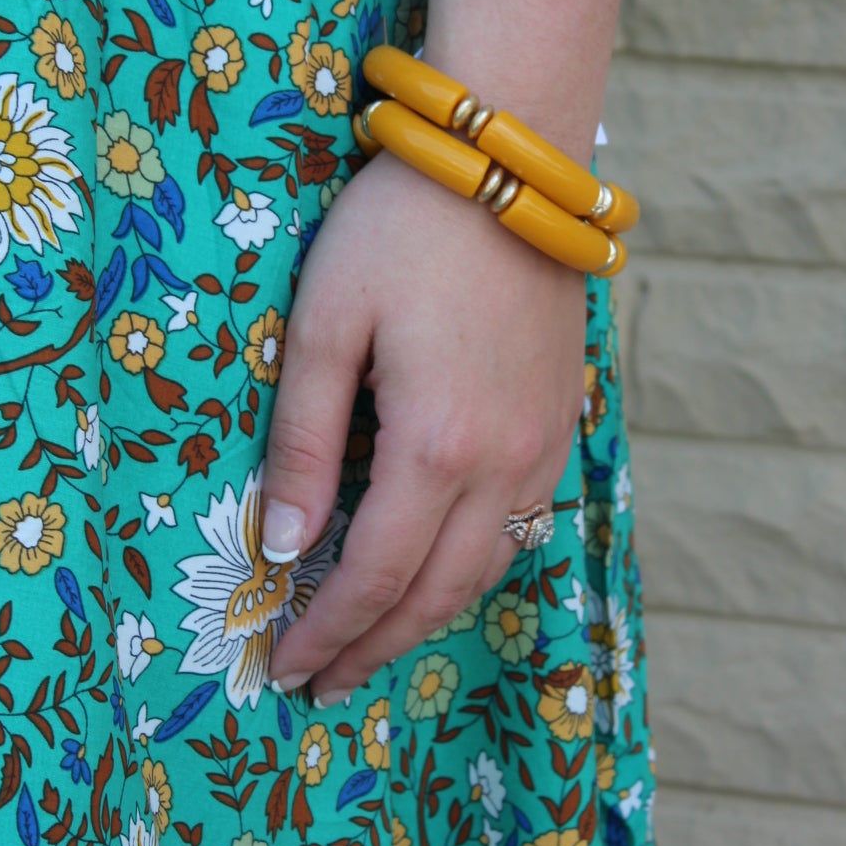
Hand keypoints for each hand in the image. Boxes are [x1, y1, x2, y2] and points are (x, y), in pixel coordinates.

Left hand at [261, 148, 586, 703]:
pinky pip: (521, 524)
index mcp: (437, 446)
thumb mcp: (327, 323)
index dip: (328, 632)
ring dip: (427, 616)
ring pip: (489, 568)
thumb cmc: (400, 230)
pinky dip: (473, 566)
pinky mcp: (563, 418)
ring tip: (371, 640)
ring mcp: (544, 444)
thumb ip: (302, 439)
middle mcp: (504, 464)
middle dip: (375, 647)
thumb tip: (283, 544)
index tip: (284, 669)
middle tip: (322, 683)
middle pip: (438, 594)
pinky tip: (437, 565)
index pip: (375, 576)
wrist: (509, 163)